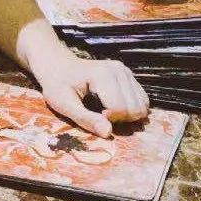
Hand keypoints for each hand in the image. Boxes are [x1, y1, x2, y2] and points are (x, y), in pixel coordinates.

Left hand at [35, 53, 149, 137]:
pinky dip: (130, 110)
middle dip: (119, 119)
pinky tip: (113, 106)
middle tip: (99, 113)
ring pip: (143, 106)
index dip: (107, 120)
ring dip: (126, 116)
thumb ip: (85, 119)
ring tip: (105, 110)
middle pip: (135, 109)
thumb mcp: (64, 105)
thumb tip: (108, 134)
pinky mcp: (129, 76)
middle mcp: (119, 70)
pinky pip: (142, 101)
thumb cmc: (57, 86)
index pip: (120, 109)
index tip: (90, 114)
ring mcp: (126, 71)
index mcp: (102, 75)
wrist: (58, 67)